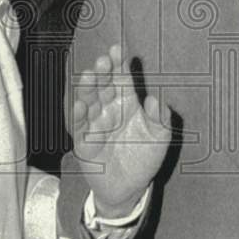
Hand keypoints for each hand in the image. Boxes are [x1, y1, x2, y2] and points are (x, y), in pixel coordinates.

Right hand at [71, 44, 170, 216]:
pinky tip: (80, 105)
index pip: (121, 79)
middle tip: (105, 60)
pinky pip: (78, 127)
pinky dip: (78, 115)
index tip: (118, 49)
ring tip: (90, 76)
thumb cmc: (145, 157)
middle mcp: (108, 109)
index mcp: (126, 103)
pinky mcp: (84, 142)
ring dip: (88, 88)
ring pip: (88, 101)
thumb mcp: (160, 137)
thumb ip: (160, 118)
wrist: (130, 188)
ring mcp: (95, 124)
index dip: (119, 64)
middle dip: (103, 72)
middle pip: (103, 86)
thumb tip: (156, 100)